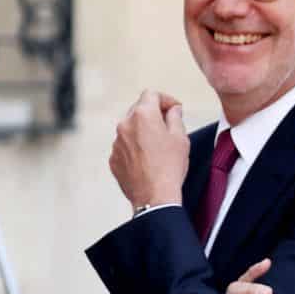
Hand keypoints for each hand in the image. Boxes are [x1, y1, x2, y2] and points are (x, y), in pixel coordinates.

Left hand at [110, 89, 188, 208]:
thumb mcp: (181, 138)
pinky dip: (134, 149)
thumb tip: (173, 110)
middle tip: (167, 127)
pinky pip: (124, 147)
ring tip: (157, 148)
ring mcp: (116, 142)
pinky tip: (147, 161)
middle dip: (153, 115)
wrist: (155, 198)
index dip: (166, 100)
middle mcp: (125, 124)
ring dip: (142, 132)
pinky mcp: (114, 159)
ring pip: (130, 129)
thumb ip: (176, 117)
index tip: (174, 109)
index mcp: (143, 115)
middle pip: (139, 110)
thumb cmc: (169, 168)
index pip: (152, 95)